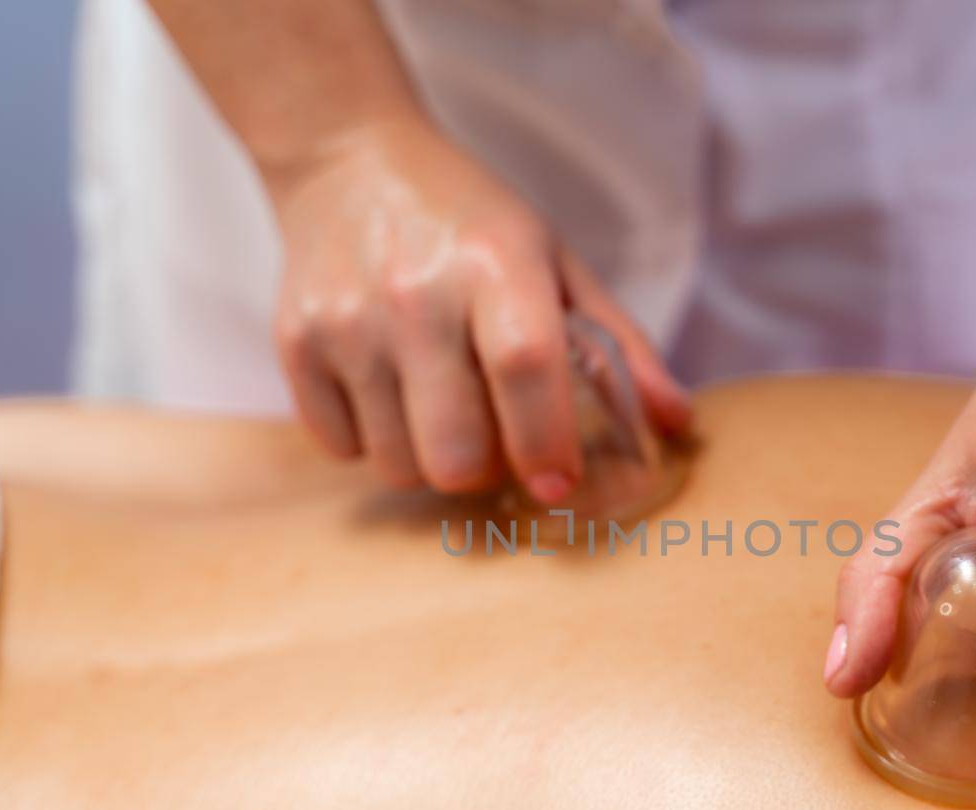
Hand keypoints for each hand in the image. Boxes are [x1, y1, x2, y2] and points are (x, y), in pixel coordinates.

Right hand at [268, 120, 691, 499]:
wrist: (350, 159)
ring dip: (429, 461)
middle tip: (494, 443)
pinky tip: (388, 396)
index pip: (524, 370)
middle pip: (454, 450)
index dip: (546, 442)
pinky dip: (370, 443)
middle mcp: (415, 294)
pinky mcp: (294, 342)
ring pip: (397, 464)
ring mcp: (347, 321)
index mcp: (495, 265)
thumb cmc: (469, 223)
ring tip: (440, 412)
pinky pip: (340, 448)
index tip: (558, 483)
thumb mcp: (555, 261)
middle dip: (485, 471)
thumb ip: (620, 345)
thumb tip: (681, 424)